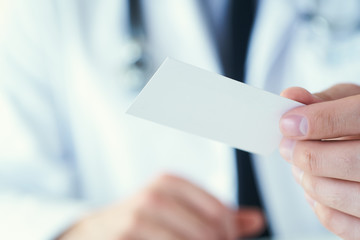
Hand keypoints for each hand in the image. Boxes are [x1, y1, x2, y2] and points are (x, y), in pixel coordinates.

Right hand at [58, 174, 264, 239]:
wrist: (96, 231)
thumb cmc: (142, 221)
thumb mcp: (179, 210)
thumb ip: (217, 216)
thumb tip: (258, 219)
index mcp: (171, 182)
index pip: (219, 212)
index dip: (230, 234)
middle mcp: (155, 194)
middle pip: (207, 230)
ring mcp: (138, 215)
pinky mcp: (126, 233)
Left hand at [279, 84, 359, 239]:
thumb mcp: (350, 102)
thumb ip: (323, 101)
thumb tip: (289, 97)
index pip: (355, 117)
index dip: (316, 121)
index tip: (287, 123)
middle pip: (346, 161)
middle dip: (305, 154)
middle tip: (287, 148)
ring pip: (337, 194)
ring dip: (307, 180)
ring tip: (300, 168)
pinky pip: (340, 223)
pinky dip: (318, 207)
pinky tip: (315, 190)